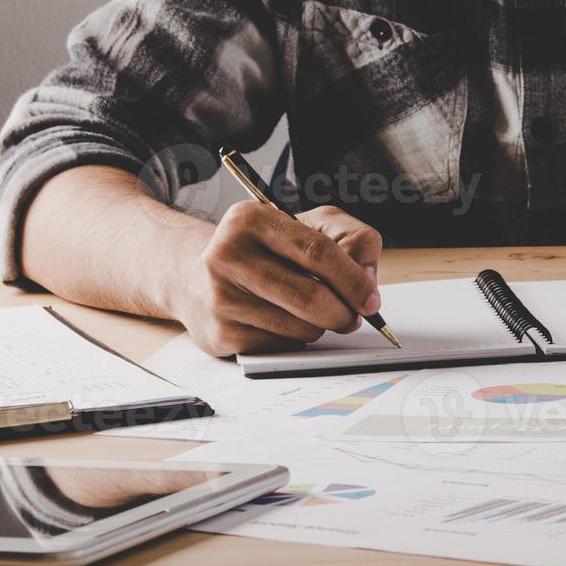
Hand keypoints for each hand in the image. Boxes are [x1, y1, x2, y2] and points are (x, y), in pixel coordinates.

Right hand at [175, 203, 382, 355]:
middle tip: (353, 317)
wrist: (194, 276)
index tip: (371, 299)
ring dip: (320, 326)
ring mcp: (220, 297)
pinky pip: (280, 346)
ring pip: (299, 326)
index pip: (317, 252)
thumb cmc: (260, 250)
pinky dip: (294, 339)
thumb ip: (347, 239)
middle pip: (309, 296)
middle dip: (343, 312)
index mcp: (251, 219)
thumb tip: (368, 281)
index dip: (353, 280)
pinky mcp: (220, 333)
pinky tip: (280, 321)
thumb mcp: (304, 225)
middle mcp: (228, 255)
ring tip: (312, 312)